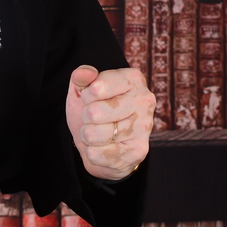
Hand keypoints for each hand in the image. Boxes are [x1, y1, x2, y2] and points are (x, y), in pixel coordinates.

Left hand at [65, 65, 154, 180]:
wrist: (102, 142)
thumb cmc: (94, 109)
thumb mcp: (83, 90)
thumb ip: (81, 77)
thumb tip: (84, 72)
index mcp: (133, 79)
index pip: (95, 88)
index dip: (85, 96)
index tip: (93, 98)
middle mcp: (145, 100)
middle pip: (94, 113)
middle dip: (86, 118)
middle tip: (95, 119)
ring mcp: (144, 127)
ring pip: (94, 135)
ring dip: (88, 136)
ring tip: (99, 133)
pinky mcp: (139, 151)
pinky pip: (97, 154)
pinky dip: (93, 153)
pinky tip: (104, 148)